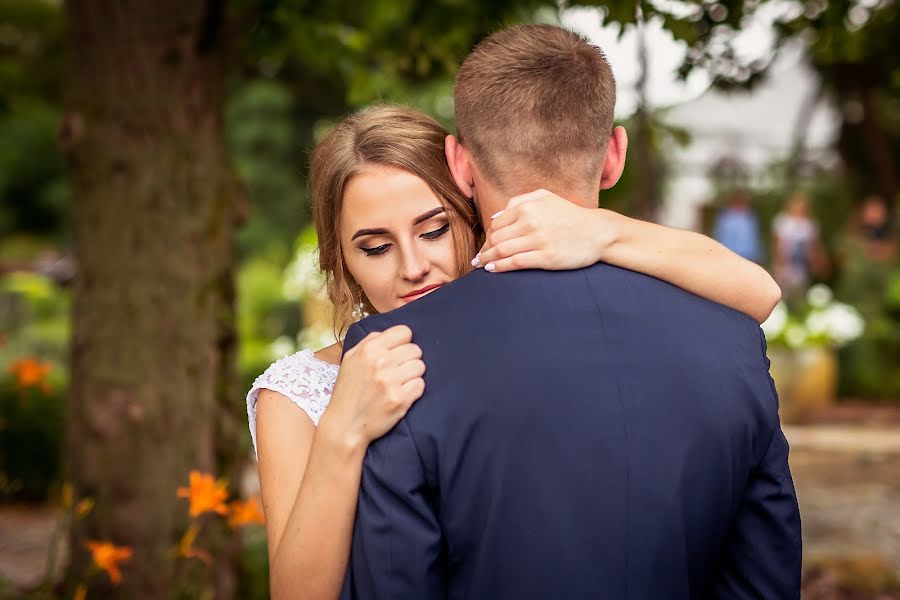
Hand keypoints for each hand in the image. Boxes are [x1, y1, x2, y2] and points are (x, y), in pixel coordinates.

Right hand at [322, 325, 424, 448]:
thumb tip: (393, 334)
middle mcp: (380, 362)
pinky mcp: (400, 399)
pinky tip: (401, 395)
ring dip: (412, 376)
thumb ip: (370, 341)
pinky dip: (414, 391)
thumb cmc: (348, 391)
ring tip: (399, 384)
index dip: (403, 343)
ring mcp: (391, 381)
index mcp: (368, 349)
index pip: (404, 332)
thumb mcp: (351, 359)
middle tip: (397, 372)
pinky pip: (420, 385)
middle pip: (415, 350)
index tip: (397, 354)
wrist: (345, 425)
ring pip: (420, 367)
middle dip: (409, 360)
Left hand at [473, 189, 618, 272]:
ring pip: (502, 251)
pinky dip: (500, 267)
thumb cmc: (571, 215)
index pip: (496, 224)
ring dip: (487, 260)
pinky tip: (493, 270)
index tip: (485, 245)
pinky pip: (515, 263)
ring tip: (481, 265)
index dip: (487, 236)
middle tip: (479, 258)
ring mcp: (538, 240)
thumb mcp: (546, 197)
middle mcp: (531, 222)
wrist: (598, 232)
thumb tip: (495, 217)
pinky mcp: (546, 257)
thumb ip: (519, 201)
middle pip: (495, 238)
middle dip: (484, 249)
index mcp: (528, 207)